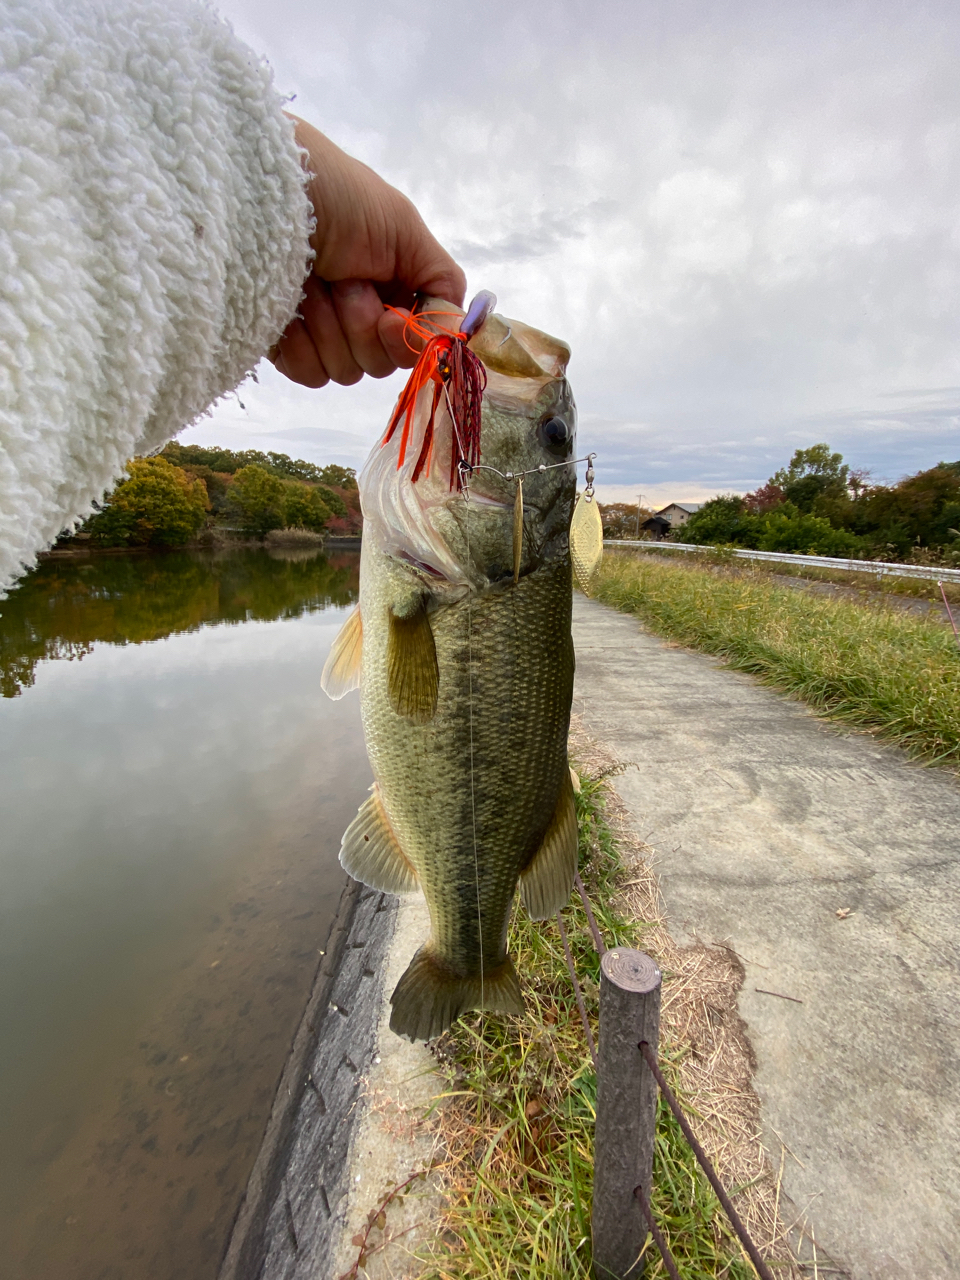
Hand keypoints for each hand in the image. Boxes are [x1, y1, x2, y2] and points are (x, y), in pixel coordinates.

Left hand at [272, 118, 465, 387]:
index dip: (405, 340)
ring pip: (346, 371)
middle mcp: (361, 313)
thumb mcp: (404, 229)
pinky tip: (287, 305)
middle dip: (362, 322)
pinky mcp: (285, 345)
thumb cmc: (338, 196)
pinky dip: (299, 341)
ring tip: (309, 281)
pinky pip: (309, 374)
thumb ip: (440, 283)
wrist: (263, 190)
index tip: (389, 318)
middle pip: (382, 363)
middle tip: (341, 278)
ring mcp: (322, 332)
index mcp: (393, 288)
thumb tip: (455, 338)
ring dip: (329, 325)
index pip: (416, 344)